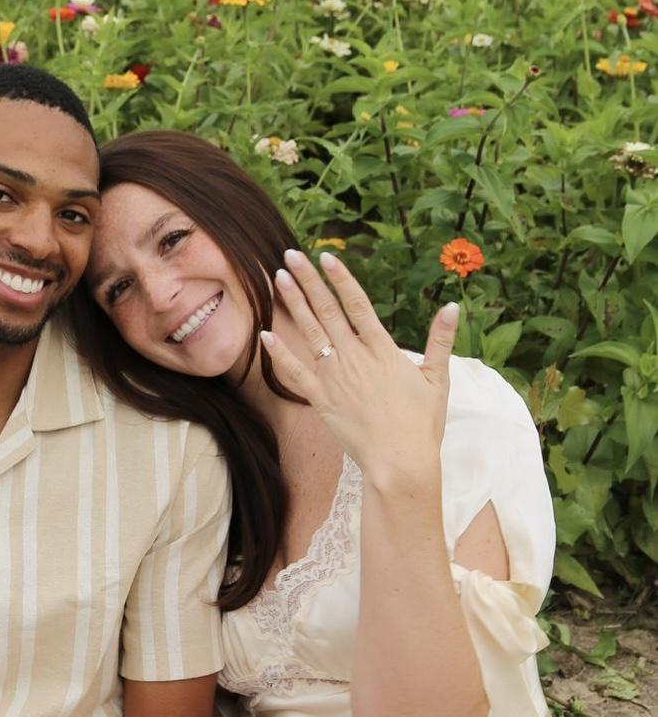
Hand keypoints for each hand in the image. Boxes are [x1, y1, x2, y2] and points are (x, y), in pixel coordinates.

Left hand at [261, 249, 458, 488]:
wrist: (399, 460)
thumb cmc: (421, 423)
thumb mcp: (438, 378)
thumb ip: (440, 340)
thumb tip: (451, 305)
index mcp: (383, 350)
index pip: (358, 304)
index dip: (341, 279)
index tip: (326, 257)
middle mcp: (355, 358)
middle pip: (328, 311)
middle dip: (308, 281)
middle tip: (291, 255)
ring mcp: (335, 379)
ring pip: (310, 334)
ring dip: (293, 305)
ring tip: (278, 279)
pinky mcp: (321, 400)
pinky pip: (295, 373)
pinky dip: (280, 354)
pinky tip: (265, 334)